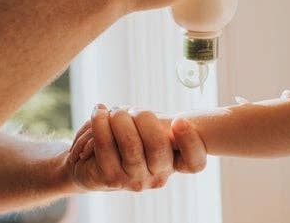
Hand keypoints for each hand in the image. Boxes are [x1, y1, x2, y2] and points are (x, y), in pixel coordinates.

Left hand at [66, 105, 206, 191]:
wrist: (95, 163)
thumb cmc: (133, 139)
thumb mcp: (154, 130)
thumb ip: (163, 124)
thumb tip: (169, 120)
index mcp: (176, 163)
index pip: (194, 163)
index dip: (190, 142)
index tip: (179, 120)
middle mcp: (159, 176)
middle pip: (159, 146)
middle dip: (144, 118)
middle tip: (134, 110)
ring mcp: (134, 181)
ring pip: (131, 144)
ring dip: (120, 119)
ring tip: (114, 110)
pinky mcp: (109, 179)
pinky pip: (105, 146)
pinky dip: (100, 124)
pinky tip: (99, 112)